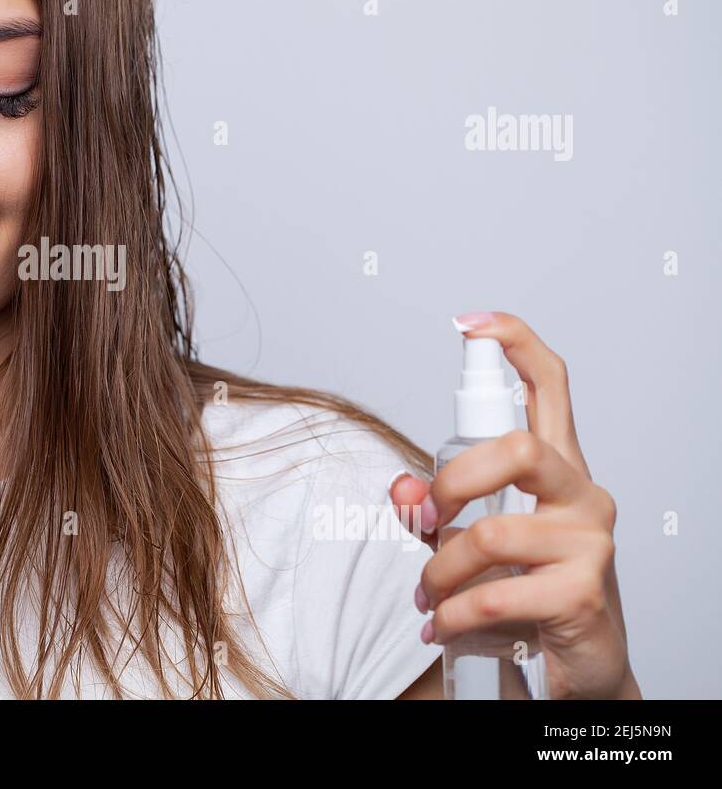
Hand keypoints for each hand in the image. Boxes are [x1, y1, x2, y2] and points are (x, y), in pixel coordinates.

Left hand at [389, 311, 639, 699]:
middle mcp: (583, 494)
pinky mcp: (583, 592)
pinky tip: (444, 627)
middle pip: (517, 449)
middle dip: (451, 485)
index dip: (515, 344)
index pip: (550, 386)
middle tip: (427, 523)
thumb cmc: (525, 589)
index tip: (471, 324)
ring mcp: (590, 542)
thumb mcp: (468, 541)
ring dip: (439, 573)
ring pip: (491, 533)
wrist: (578, 668)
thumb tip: (401, 489)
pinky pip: (494, 593)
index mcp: (556, 468)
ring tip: (429, 599)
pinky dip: (453, 615)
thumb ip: (431, 509)